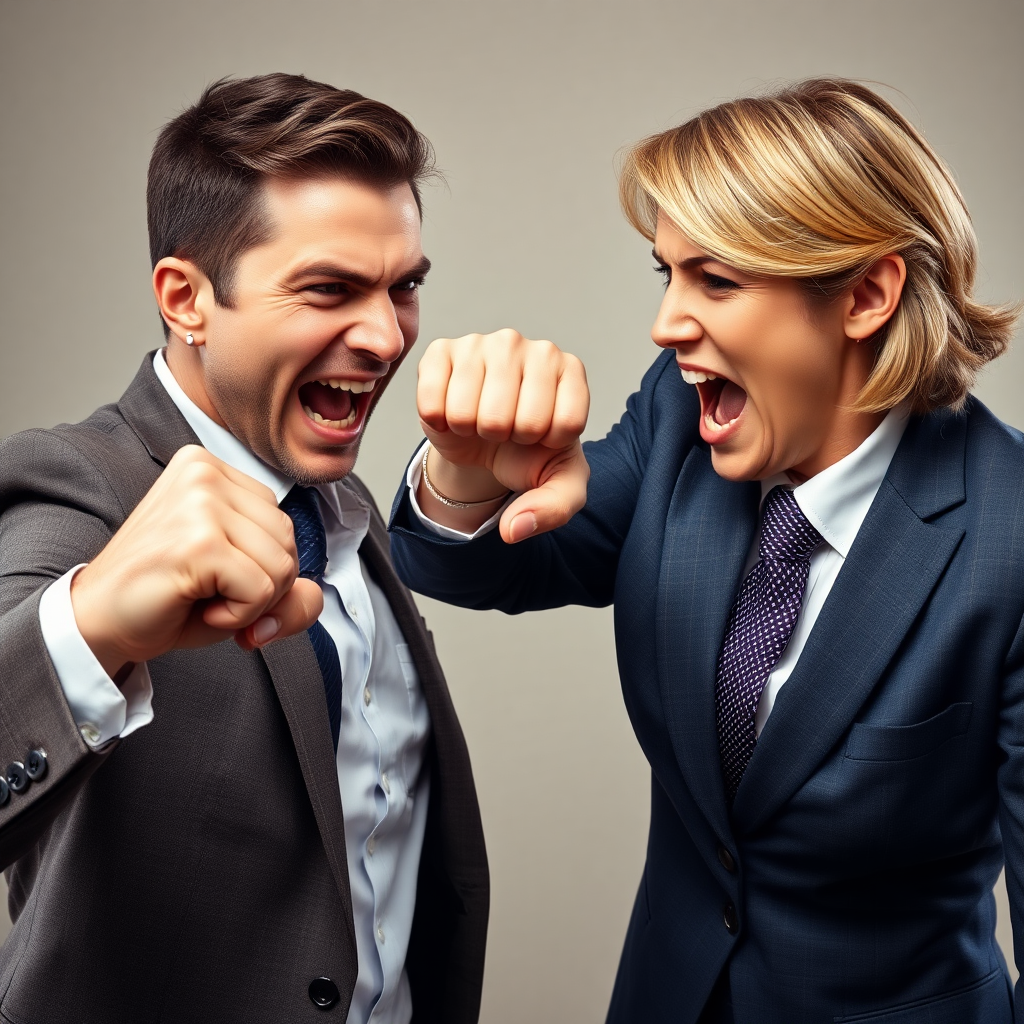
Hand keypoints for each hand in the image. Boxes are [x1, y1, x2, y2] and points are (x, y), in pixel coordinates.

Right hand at [71, 445, 322, 676]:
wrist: (99, 622)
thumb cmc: (167, 598)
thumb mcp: (239, 584)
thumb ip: (289, 589)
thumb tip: (315, 595)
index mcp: (211, 468)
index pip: (283, 523)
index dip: (263, 566)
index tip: (215, 576)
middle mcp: (205, 473)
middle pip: (289, 542)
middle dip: (262, 586)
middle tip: (209, 591)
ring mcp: (200, 503)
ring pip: (282, 567)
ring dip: (250, 603)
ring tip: (202, 595)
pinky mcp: (199, 541)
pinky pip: (261, 591)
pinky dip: (238, 615)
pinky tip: (197, 605)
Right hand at [417, 329, 589, 541]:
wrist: (489, 443)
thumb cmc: (529, 454)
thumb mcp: (558, 486)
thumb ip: (552, 510)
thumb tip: (513, 530)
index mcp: (570, 372)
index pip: (564, 423)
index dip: (547, 444)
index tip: (542, 437)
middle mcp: (532, 348)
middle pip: (515, 420)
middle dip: (508, 440)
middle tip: (507, 431)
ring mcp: (486, 343)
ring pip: (471, 413)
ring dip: (472, 430)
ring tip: (482, 421)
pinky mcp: (443, 350)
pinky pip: (433, 403)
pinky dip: (441, 422)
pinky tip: (454, 412)